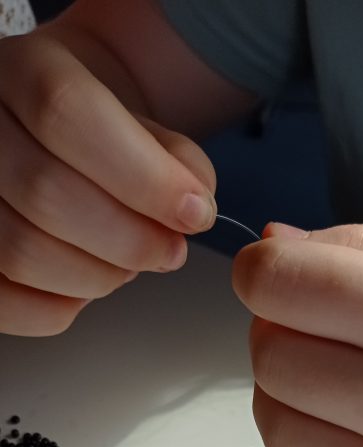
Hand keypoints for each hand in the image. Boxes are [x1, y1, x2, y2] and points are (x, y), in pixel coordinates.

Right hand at [0, 30, 215, 335]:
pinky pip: (3, 303)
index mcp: (23, 71)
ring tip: (127, 267)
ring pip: (21, 252)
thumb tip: (192, 208)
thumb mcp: (143, 125)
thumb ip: (177, 160)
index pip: (68, 113)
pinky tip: (85, 288)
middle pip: (45, 192)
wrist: (46, 144)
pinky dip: (57, 309)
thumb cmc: (97, 142)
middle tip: (169, 252)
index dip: (143, 176)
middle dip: (129, 240)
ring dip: (97, 277)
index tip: (194, 213)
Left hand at [233, 221, 362, 446]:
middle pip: (274, 362)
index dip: (262, 273)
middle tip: (311, 328)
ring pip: (280, 434)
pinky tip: (345, 437)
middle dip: (274, 333)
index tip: (271, 275)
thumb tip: (272, 249)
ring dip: (284, 397)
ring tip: (329, 383)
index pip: (289, 289)